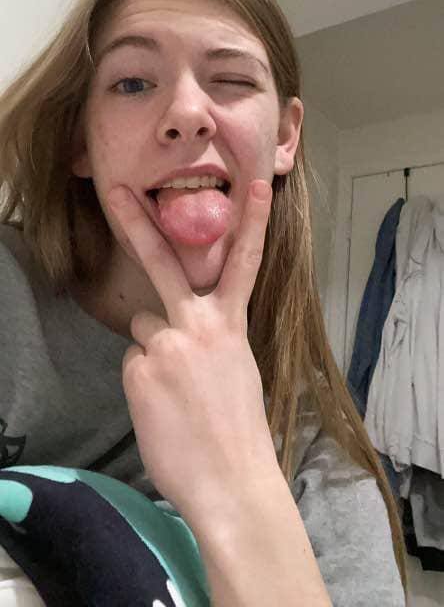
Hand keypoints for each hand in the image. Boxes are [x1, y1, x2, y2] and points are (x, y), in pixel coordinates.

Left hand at [107, 179, 279, 525]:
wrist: (230, 481)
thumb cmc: (238, 433)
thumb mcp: (238, 371)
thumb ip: (211, 340)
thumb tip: (171, 334)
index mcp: (232, 326)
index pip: (245, 263)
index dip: (253, 221)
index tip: (257, 184)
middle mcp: (197, 326)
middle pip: (162, 263)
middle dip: (138, 221)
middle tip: (117, 190)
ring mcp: (165, 345)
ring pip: (143, 329)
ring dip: (152, 352)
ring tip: (175, 394)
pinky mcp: (138, 370)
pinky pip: (133, 363)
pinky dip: (142, 382)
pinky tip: (162, 409)